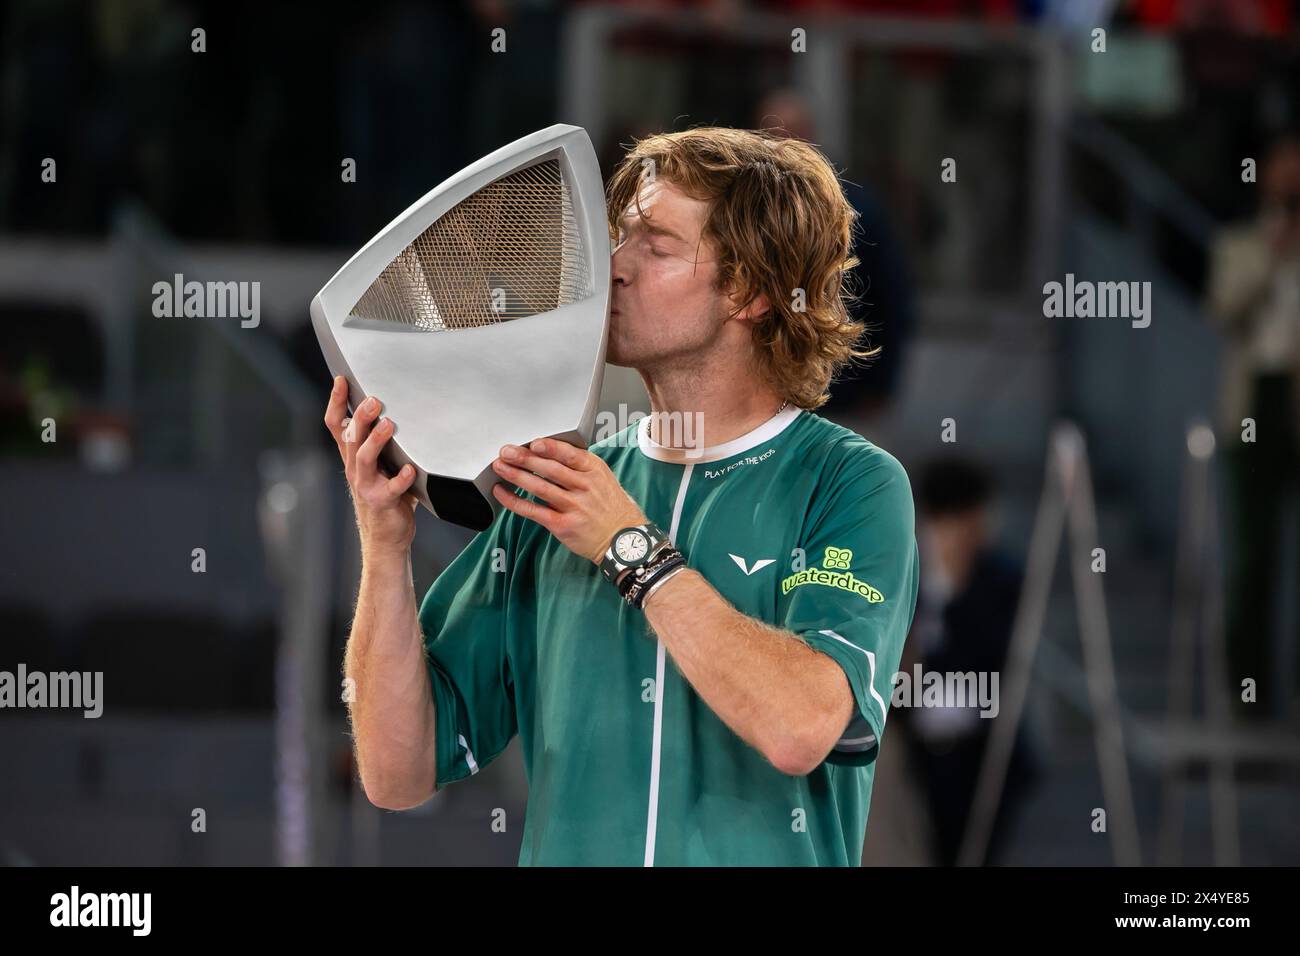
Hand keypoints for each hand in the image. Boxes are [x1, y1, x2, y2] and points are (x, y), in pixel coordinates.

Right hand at [323, 376, 418, 554]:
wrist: (386, 536)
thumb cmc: (388, 494)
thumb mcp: (382, 464)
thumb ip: (386, 442)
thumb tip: (400, 409)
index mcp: (353, 456)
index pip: (337, 425)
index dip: (337, 402)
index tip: (342, 380)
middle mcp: (355, 468)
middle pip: (350, 437)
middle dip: (361, 417)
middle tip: (374, 400)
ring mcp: (366, 485)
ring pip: (364, 458)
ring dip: (376, 441)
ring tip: (388, 425)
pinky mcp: (381, 501)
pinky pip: (391, 488)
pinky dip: (401, 478)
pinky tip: (410, 469)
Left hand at [490, 437, 647, 563]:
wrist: (624, 540)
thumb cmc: (613, 509)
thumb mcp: (605, 479)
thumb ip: (581, 467)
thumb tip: (551, 453)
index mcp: (595, 471)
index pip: (569, 454)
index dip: (550, 448)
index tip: (533, 443)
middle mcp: (585, 486)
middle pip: (550, 469)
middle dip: (524, 458)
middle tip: (507, 452)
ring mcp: (574, 506)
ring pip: (539, 487)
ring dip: (516, 475)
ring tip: (500, 467)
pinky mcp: (562, 525)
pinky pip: (534, 511)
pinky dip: (515, 501)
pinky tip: (503, 493)